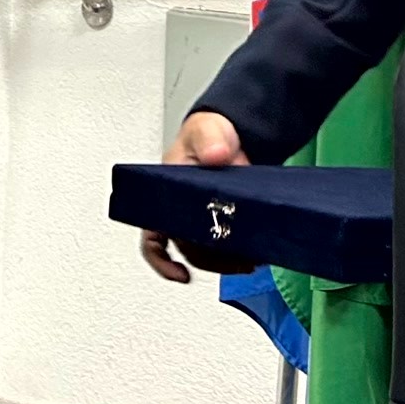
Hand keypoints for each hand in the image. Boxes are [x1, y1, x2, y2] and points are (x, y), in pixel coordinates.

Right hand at [140, 110, 250, 283]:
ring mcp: (201, 220)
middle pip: (187, 249)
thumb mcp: (207, 131)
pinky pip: (224, 248)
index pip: (152, 235)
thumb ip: (209, 139)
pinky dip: (237, 256)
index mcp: (165, 194)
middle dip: (209, 261)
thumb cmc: (208, 134)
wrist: (228, 135)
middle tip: (235, 261)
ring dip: (226, 262)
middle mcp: (179, 212)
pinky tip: (253, 256)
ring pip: (206, 254)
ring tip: (249, 260)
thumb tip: (215, 154)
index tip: (178, 273)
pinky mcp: (222, 222)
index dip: (160, 260)